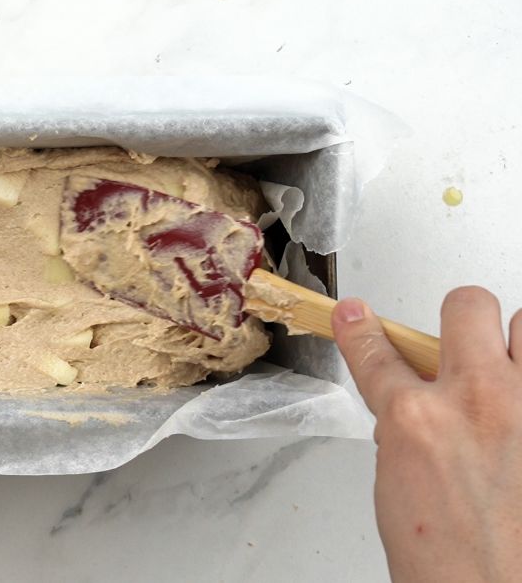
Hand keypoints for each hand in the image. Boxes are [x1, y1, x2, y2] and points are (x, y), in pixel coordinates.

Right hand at [332, 289, 521, 581]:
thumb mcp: (398, 486)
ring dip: (515, 345)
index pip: (377, 352)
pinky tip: (521, 419)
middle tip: (458, 345)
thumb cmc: (449, 563)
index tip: (358, 317)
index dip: (361, 329)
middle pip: (469, 306)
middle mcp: (478, 401)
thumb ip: (407, 432)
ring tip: (508, 376)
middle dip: (460, 319)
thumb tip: (411, 408)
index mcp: (417, 420)